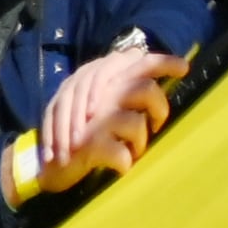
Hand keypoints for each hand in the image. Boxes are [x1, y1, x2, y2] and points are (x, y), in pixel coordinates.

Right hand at [24, 45, 180, 200]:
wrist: (44, 165)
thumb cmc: (77, 136)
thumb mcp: (95, 106)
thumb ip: (114, 87)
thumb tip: (141, 66)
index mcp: (95, 81)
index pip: (134, 62)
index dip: (161, 63)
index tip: (183, 68)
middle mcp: (94, 95)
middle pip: (143, 88)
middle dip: (158, 108)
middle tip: (155, 125)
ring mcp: (90, 119)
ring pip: (136, 122)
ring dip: (139, 141)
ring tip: (131, 150)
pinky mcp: (88, 145)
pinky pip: (123, 154)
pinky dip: (124, 162)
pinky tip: (118, 165)